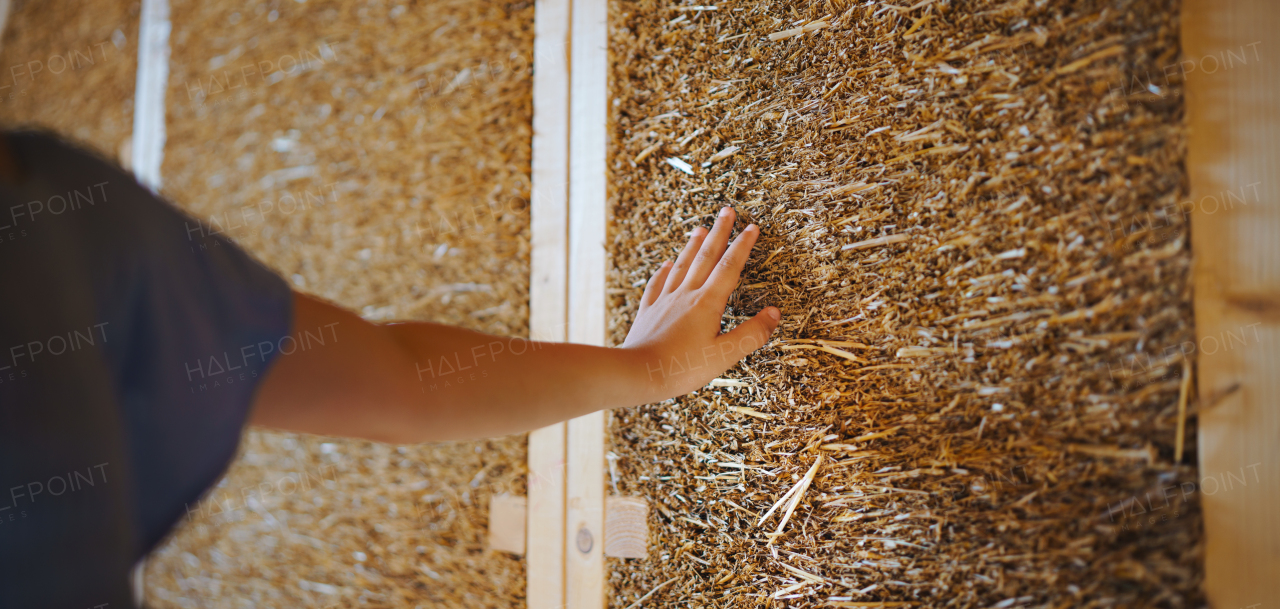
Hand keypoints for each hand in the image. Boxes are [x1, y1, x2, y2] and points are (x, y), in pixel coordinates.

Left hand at [621, 205, 779, 400]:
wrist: (638, 373)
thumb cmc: (683, 367)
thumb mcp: (725, 355)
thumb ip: (751, 334)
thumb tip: (774, 313)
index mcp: (707, 303)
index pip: (730, 267)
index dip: (742, 246)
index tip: (752, 226)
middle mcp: (686, 294)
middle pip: (705, 257)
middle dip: (719, 232)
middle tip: (727, 211)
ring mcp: (664, 300)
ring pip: (681, 265)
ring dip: (692, 245)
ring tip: (700, 228)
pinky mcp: (648, 311)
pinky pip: (657, 284)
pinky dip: (663, 271)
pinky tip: (665, 264)